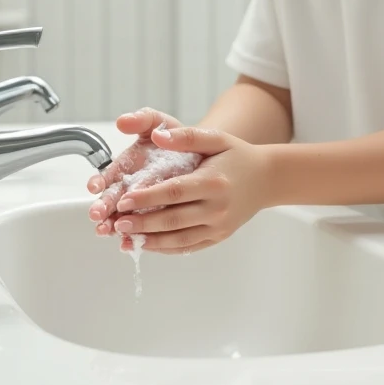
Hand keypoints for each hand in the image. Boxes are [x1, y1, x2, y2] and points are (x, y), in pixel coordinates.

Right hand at [86, 108, 182, 234]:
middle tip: (97, 215)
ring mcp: (142, 204)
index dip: (100, 180)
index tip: (94, 186)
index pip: (108, 174)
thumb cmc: (175, 137)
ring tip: (107, 231)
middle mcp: (130, 185)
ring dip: (113, 225)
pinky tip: (128, 244)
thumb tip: (123, 120)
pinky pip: (144, 229)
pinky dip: (135, 237)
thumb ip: (143, 119)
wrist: (200, 154)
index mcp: (126, 164)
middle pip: (112, 199)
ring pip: (123, 217)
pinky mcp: (155, 217)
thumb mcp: (160, 123)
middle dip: (103, 206)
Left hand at [113, 125, 272, 255]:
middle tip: (116, 223)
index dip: (147, 198)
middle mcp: (217, 208)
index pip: (174, 192)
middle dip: (142, 223)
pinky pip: (189, 247)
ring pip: (179, 239)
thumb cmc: (238, 155)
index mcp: (213, 182)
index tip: (124, 199)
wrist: (266, 178)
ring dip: (150, 241)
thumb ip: (187, 136)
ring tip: (125, 239)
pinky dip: (166, 248)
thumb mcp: (216, 138)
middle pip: (173, 220)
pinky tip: (147, 245)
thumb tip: (157, 136)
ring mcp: (218, 226)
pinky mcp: (218, 237)